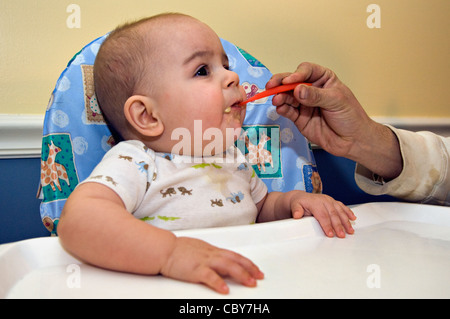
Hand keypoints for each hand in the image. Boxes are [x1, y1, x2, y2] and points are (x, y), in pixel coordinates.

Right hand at [160, 237, 263, 293]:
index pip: (235, 256)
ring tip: (250, 283)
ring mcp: (204, 261)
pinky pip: (209, 276)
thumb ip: (212, 255)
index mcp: (213, 251)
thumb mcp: (200, 250)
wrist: (165, 249)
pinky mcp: (195, 269)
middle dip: (250, 269)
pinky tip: (225, 290)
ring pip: (227, 266)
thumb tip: (223, 261)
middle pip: (235, 260)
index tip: (257, 270)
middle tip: (259, 277)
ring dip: (240, 274)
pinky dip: (218, 283)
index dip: (248, 263)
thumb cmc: (179, 250)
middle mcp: (212, 255)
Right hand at [268, 62, 402, 178]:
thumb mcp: (336, 101)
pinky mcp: (299, 118)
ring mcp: (304, 104)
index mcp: (323, 79)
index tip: (290, 81)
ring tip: (276, 100)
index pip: (307, 71)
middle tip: (271, 85)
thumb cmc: (350, 116)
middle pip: (292, 82)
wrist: (352, 141)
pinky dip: (282, 109)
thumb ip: (316, 96)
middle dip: (280, 82)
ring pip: (287, 96)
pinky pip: (288, 111)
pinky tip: (280, 108)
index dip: (297, 74)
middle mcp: (311, 90)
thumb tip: (298, 90)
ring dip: (280, 96)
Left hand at [290, 192, 356, 237]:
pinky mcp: (333, 201)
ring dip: (346, 221)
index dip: (327, 225)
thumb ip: (296, 210)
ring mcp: (330, 200)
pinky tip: (353, 218)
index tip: (330, 234)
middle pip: (333, 214)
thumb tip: (296, 215)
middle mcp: (324, 200)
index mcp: (315, 202)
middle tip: (342, 235)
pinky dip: (348, 212)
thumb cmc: (298, 203)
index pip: (322, 215)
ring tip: (350, 231)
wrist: (300, 197)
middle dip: (338, 226)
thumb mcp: (294, 206)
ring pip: (340, 211)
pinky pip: (342, 206)